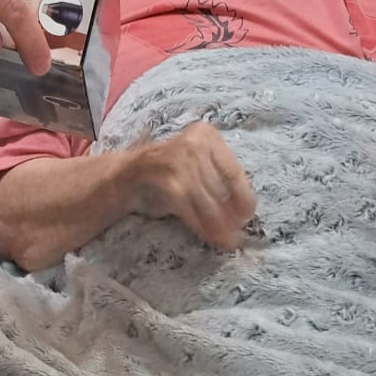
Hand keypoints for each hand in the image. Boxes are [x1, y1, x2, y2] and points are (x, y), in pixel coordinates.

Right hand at [131, 121, 256, 250]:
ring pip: (209, 202)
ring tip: (226, 241)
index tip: (247, 216)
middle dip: (230, 216)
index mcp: (205, 133)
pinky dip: (202, 227)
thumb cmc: (169, 171)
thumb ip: (217, 177)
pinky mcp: (169, 182)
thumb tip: (244, 211)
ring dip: (219, 227)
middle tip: (236, 236)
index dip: (243, 197)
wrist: (127, 175)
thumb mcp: (196, 163)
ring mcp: (179, 162)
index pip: (233, 170)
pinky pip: (192, 211)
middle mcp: (193, 143)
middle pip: (221, 189)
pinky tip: (210, 237)